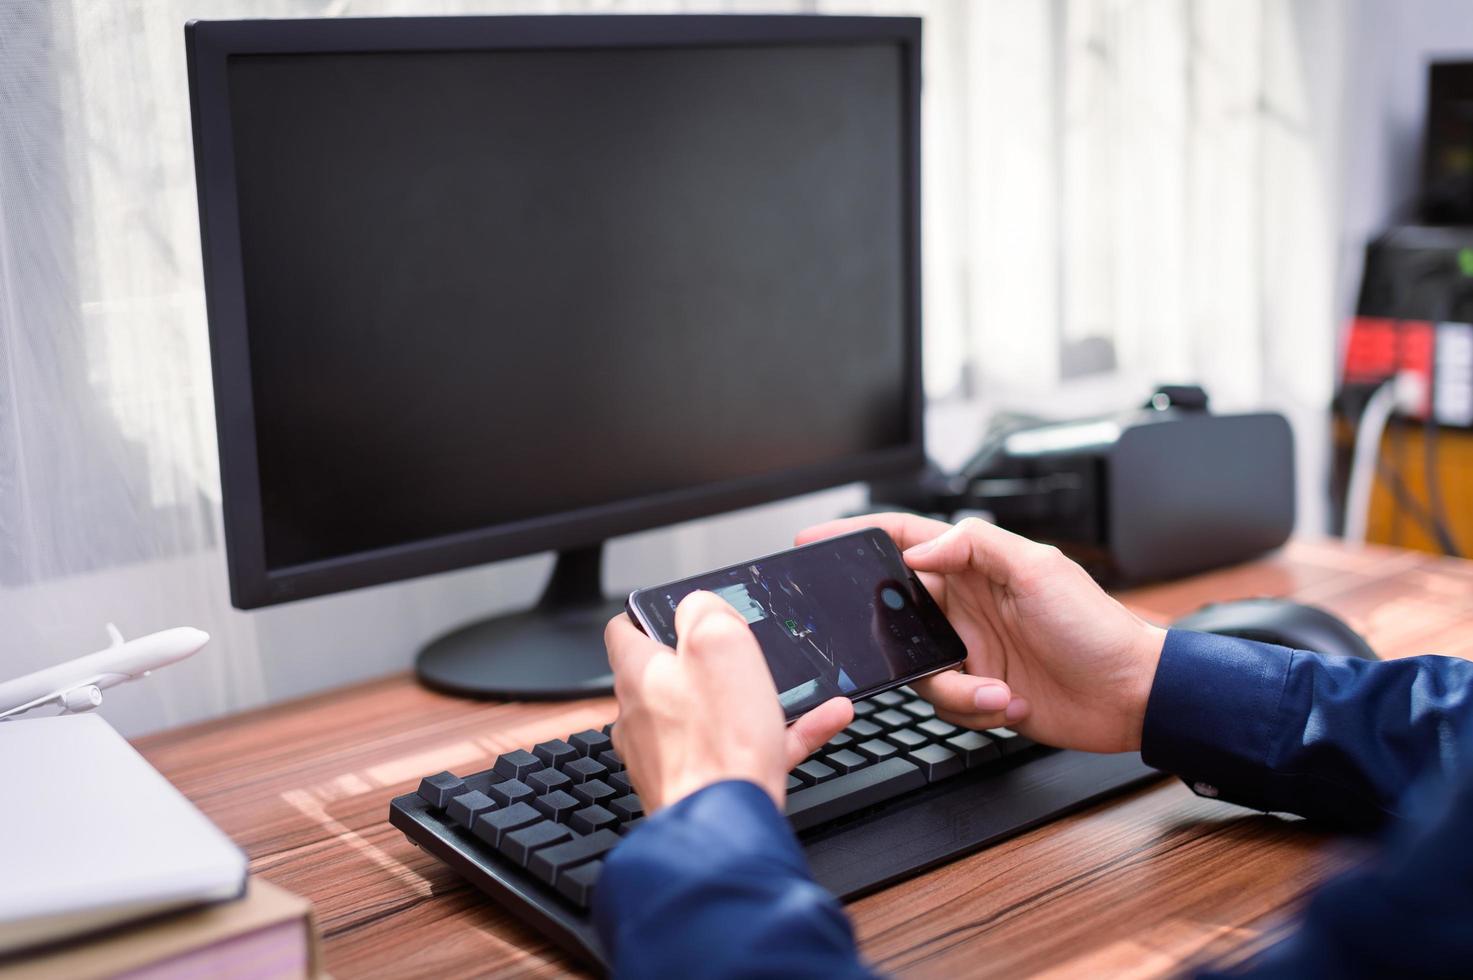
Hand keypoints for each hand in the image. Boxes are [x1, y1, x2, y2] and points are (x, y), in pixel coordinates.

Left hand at [605, 592, 852, 812]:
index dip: (651, 615)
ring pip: (715, 715)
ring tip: (802, 688)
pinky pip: (745, 751)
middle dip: (712, 664)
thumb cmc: (717, 742)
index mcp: (638, 676)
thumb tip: (699, 606)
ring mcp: (670, 758)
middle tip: (747, 654)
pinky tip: (825, 719)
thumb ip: (705, 612)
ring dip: (756, 699)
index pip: (625, 632)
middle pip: (673, 676)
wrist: (729, 827)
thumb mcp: (718, 644)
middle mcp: (644, 719)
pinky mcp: (702, 786)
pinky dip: (782, 735)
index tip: (680, 612)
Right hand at [796, 515, 1165, 752]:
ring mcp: (969, 650)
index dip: (855, 536)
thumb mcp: (1038, 567)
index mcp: (973, 565)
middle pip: (895, 614)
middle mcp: (964, 606)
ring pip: (917, 670)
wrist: (1131, 695)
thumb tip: (916, 549)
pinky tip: (1013, 703)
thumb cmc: (1096, 626)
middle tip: (914, 651)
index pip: (901, 539)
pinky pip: (945, 705)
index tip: (814, 542)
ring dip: (956, 688)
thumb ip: (973, 545)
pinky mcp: (979, 692)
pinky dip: (975, 710)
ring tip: (1001, 690)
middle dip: (895, 639)